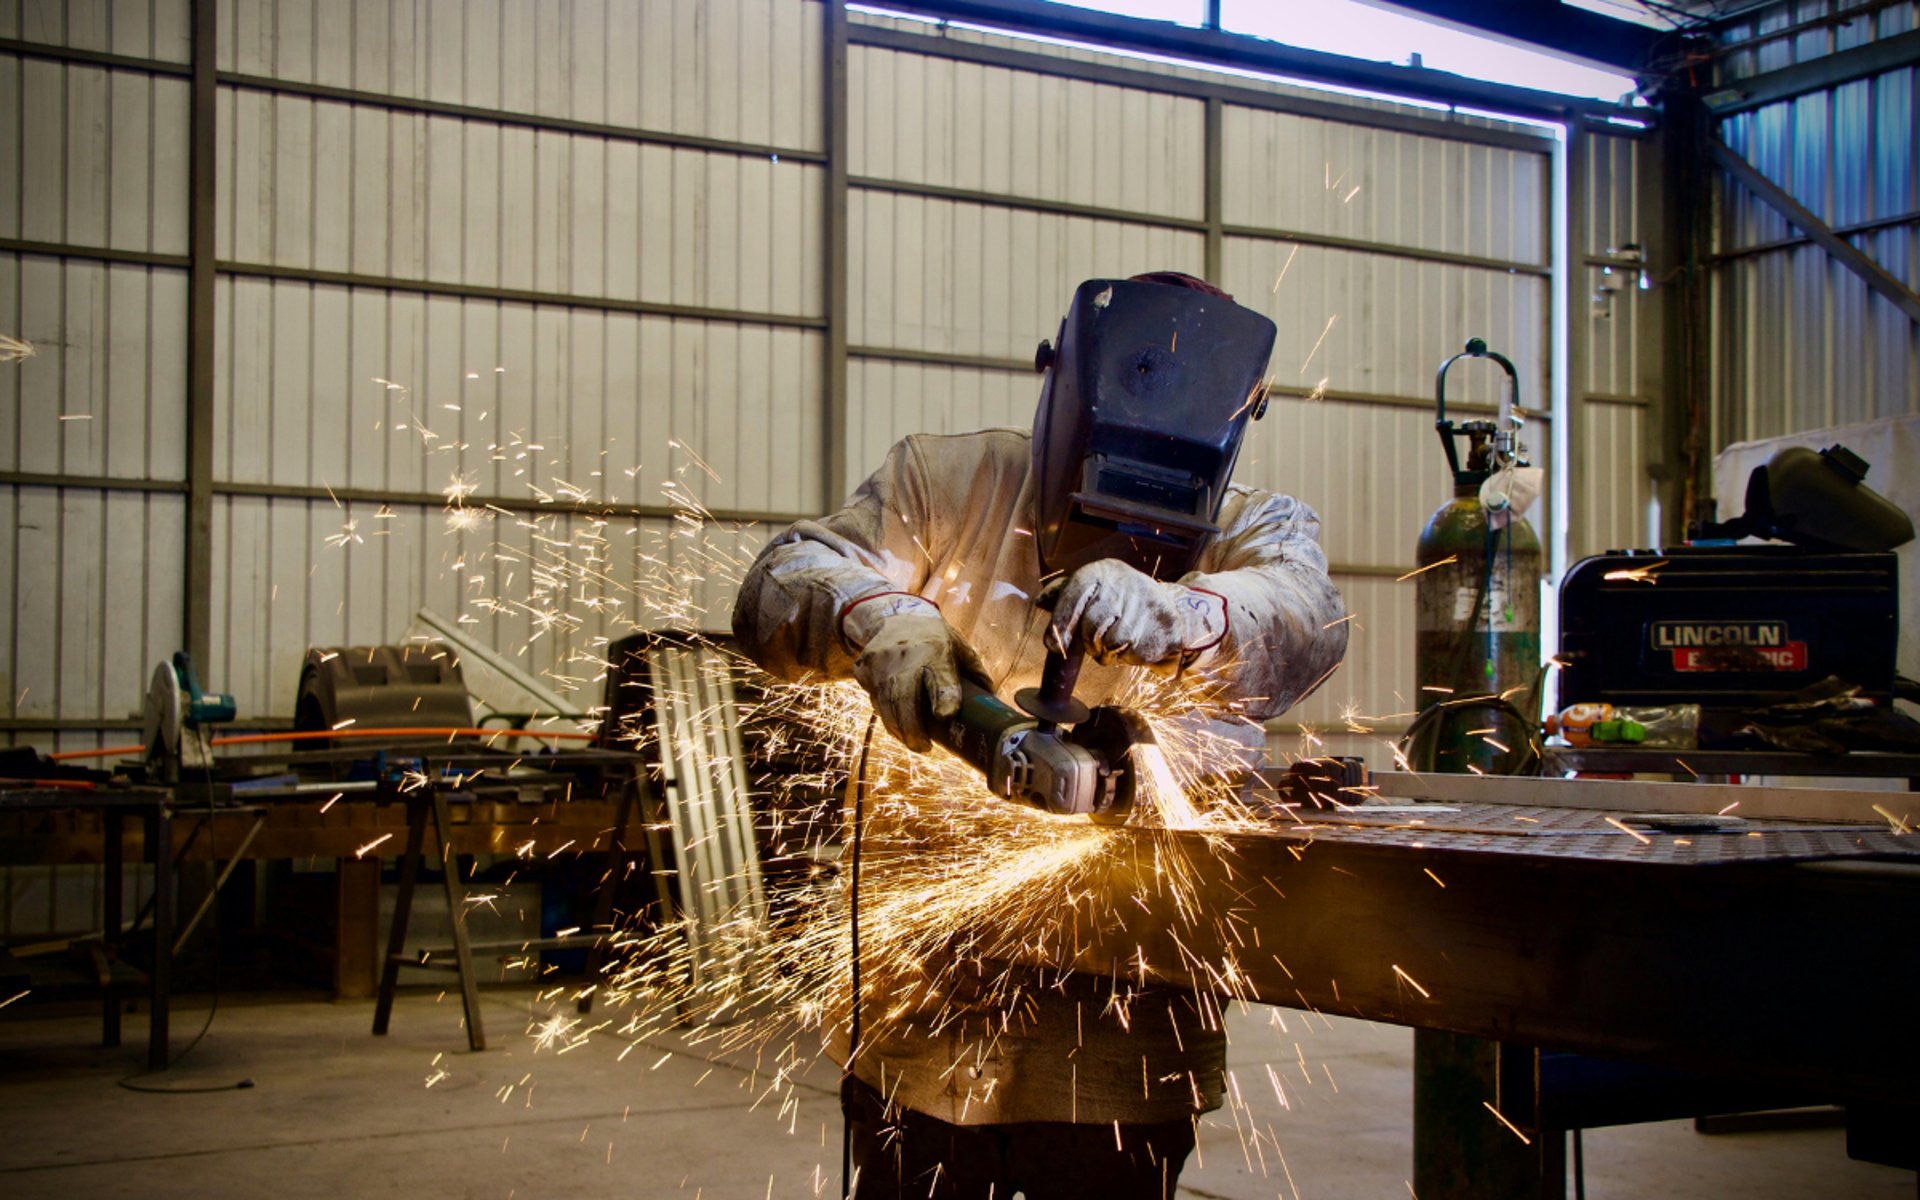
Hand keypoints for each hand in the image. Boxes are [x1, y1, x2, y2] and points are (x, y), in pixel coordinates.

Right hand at [852, 614, 986, 751]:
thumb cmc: (934, 637)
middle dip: (913, 729)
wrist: (894, 614)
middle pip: (904, 698)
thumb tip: (993, 701)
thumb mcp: (959, 646)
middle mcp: (906, 655)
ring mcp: (881, 662)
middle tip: (923, 748)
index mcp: (936, 650)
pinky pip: (873, 699)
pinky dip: (885, 715)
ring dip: (898, 729)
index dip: (943, 694)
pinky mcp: (865, 668)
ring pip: (885, 705)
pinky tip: (895, 722)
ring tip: (912, 741)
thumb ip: (975, 672)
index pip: (940, 675)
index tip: (946, 713)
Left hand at [1042, 560, 1227, 668]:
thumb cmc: (1119, 598)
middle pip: (1091, 625)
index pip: (1075, 594)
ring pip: (1111, 643)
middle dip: (1088, 642)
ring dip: (1107, 652)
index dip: (1061, 621)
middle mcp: (1124, 584)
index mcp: (1103, 572)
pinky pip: (1133, 654)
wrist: (1170, 605)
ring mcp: (1146, 605)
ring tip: (1115, 642)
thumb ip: (1065, 595)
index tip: (1052, 644)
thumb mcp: (1093, 588)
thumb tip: (1040, 601)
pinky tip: (1135, 642)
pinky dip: (1128, 656)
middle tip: (1093, 644)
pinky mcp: (1163, 627)